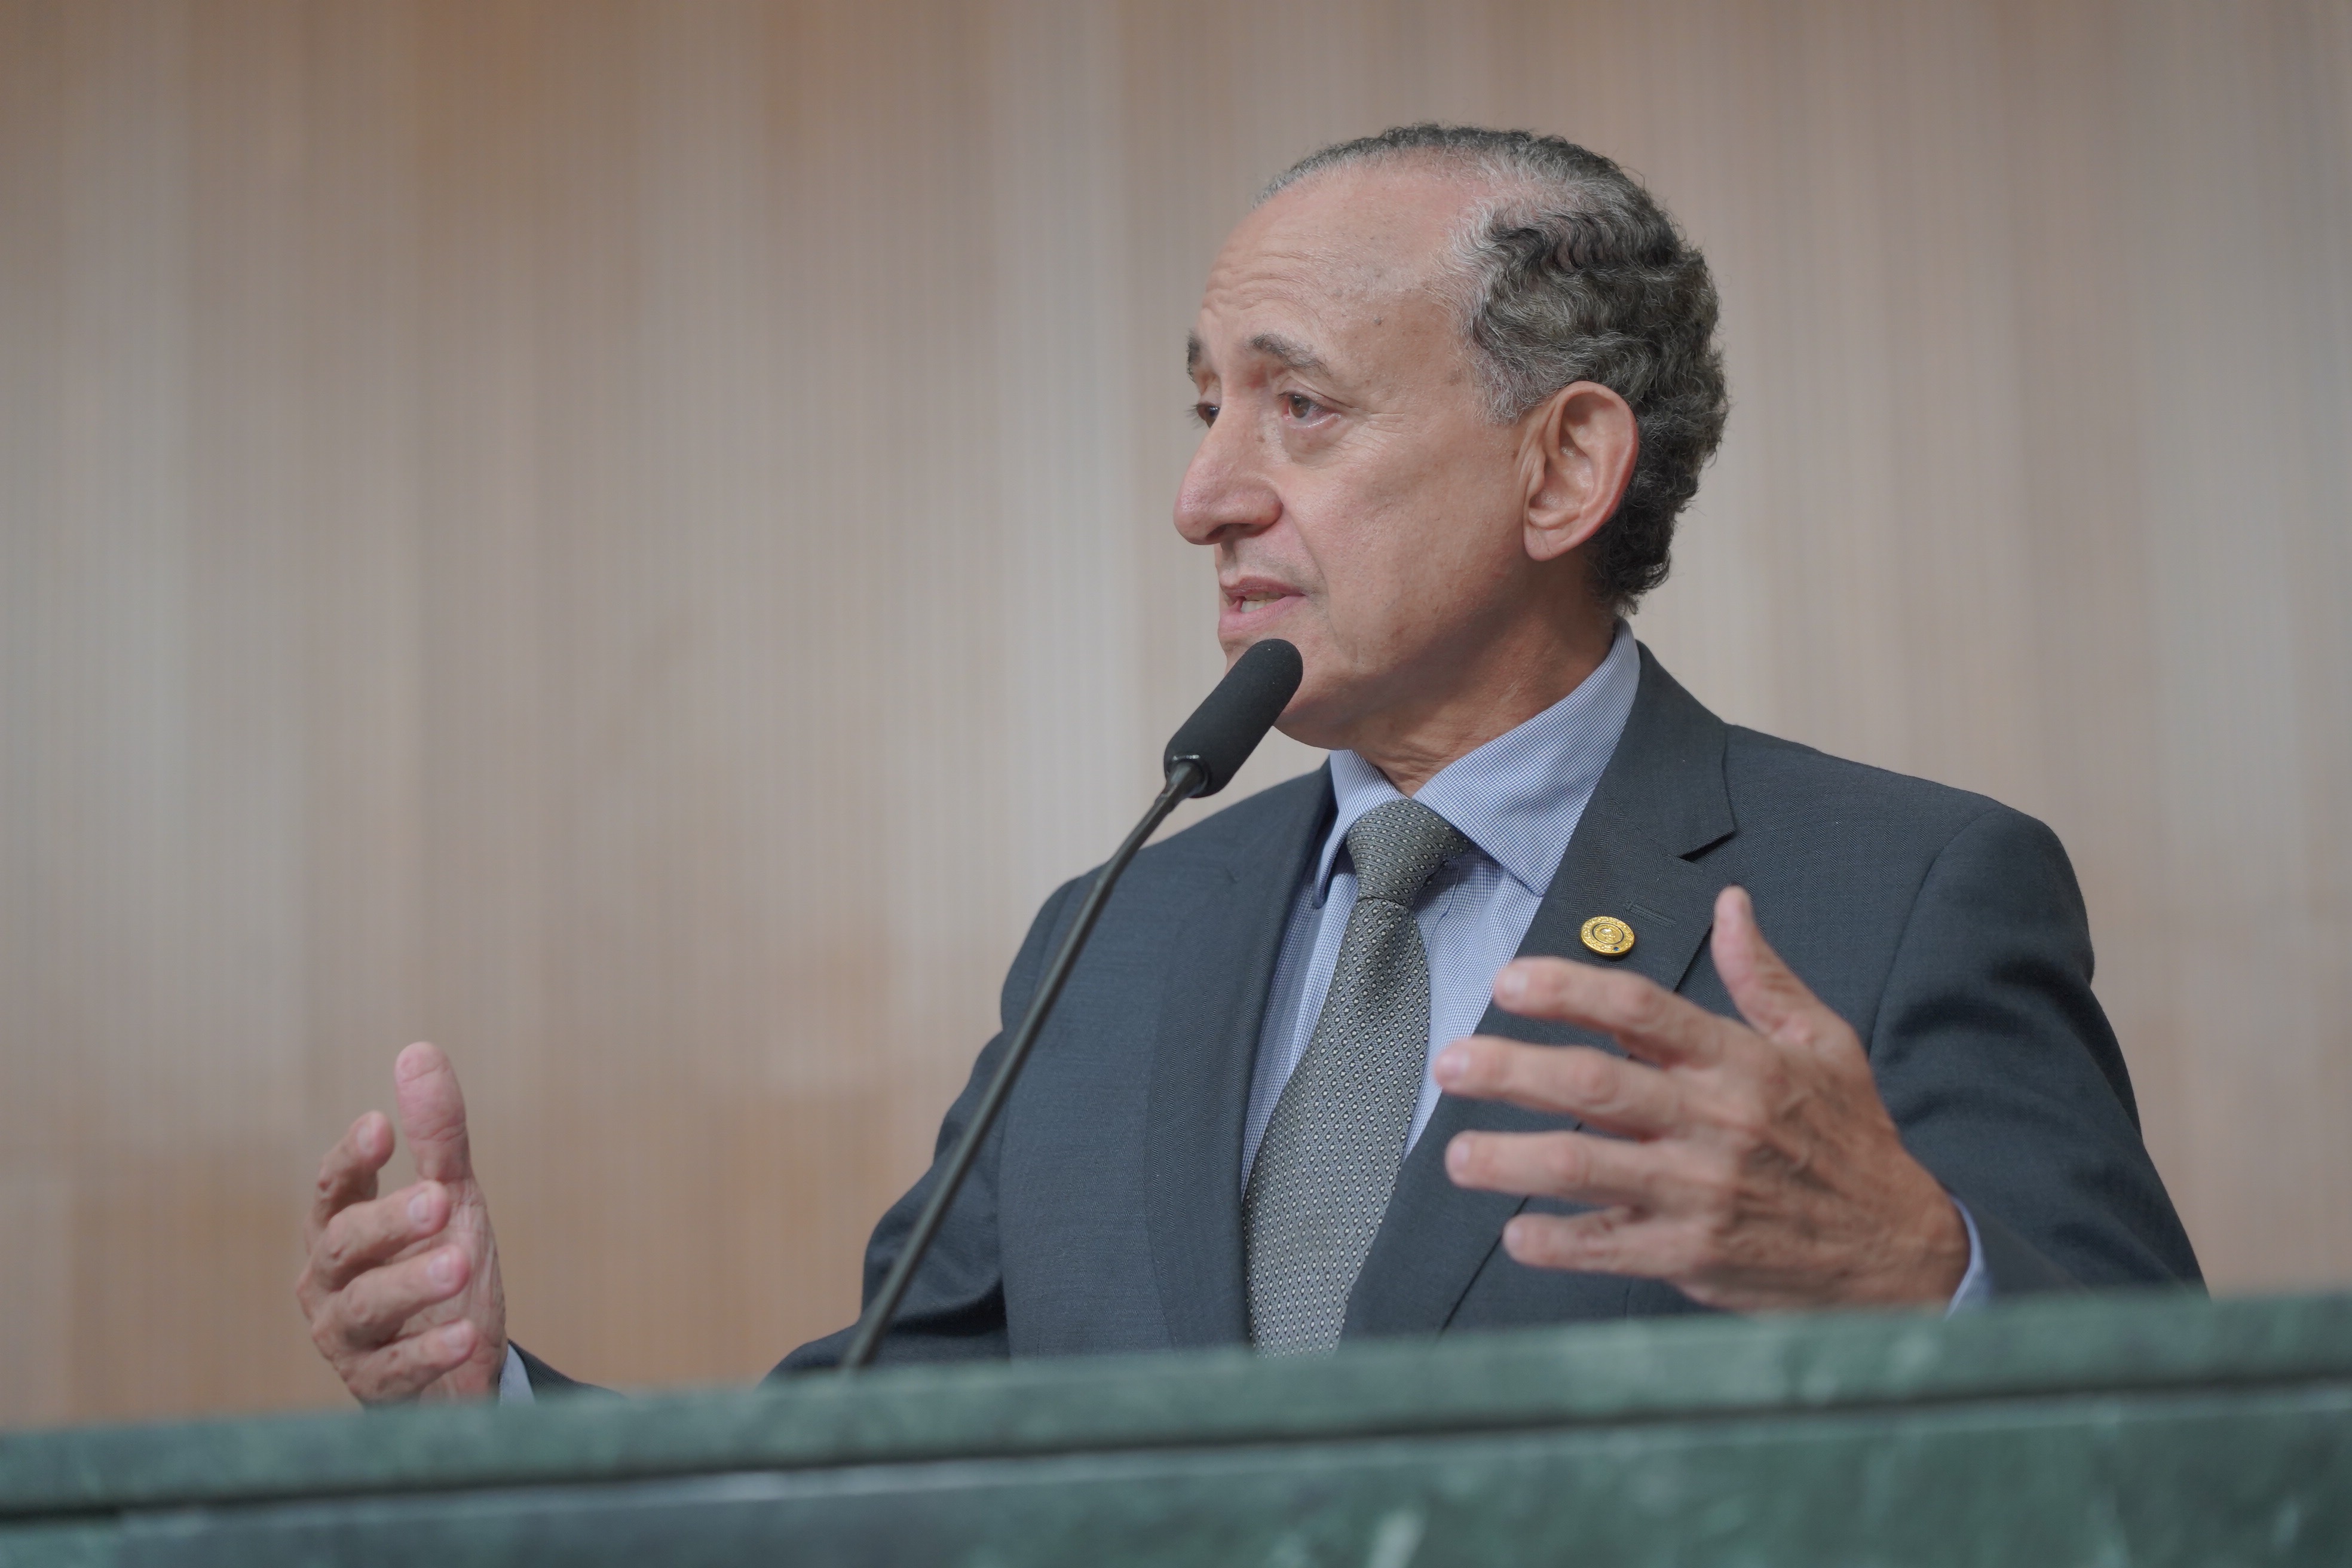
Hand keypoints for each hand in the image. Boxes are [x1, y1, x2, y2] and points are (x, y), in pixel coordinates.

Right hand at [296, 1043, 508, 1401]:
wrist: (454, 1367)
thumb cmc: (438, 1266)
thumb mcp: (449, 1198)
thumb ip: (436, 1135)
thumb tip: (418, 1051)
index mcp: (341, 1229)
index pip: (335, 1187)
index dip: (353, 1158)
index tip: (381, 1126)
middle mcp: (330, 1282)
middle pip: (345, 1245)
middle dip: (389, 1221)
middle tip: (439, 1201)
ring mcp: (348, 1338)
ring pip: (365, 1306)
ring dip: (412, 1283)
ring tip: (460, 1261)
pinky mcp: (377, 1387)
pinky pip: (396, 1371)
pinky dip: (428, 1351)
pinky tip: (465, 1335)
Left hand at [1434, 886, 1966, 1310]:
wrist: (1901, 1255)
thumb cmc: (1854, 1143)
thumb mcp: (1825, 1045)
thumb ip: (1764, 978)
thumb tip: (1731, 904)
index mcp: (1741, 1062)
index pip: (1642, 1010)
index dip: (1569, 990)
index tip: (1508, 982)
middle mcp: (1716, 1122)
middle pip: (1593, 1084)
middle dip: (1509, 1070)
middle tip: (1448, 1064)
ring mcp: (1701, 1192)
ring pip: (1585, 1167)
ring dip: (1511, 1160)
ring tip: (1456, 1157)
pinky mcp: (1694, 1255)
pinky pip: (1607, 1246)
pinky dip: (1554, 1242)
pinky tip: (1516, 1233)